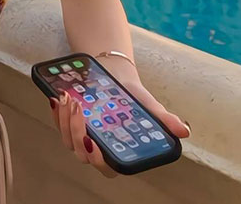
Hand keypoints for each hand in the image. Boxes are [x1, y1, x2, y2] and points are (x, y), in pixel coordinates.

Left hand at [50, 80, 190, 177]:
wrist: (114, 74)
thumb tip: (184, 131)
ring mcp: (80, 136)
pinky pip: (59, 124)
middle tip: (79, 108)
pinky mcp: (68, 122)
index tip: (94, 143)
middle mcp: (97, 147)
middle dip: (76, 131)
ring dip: (65, 120)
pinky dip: (57, 112)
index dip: (98, 160)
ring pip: (67, 138)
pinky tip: (57, 99)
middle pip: (81, 152)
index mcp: (118, 150)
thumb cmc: (131, 96)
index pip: (107, 166)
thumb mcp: (147, 104)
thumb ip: (161, 118)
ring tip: (69, 98)